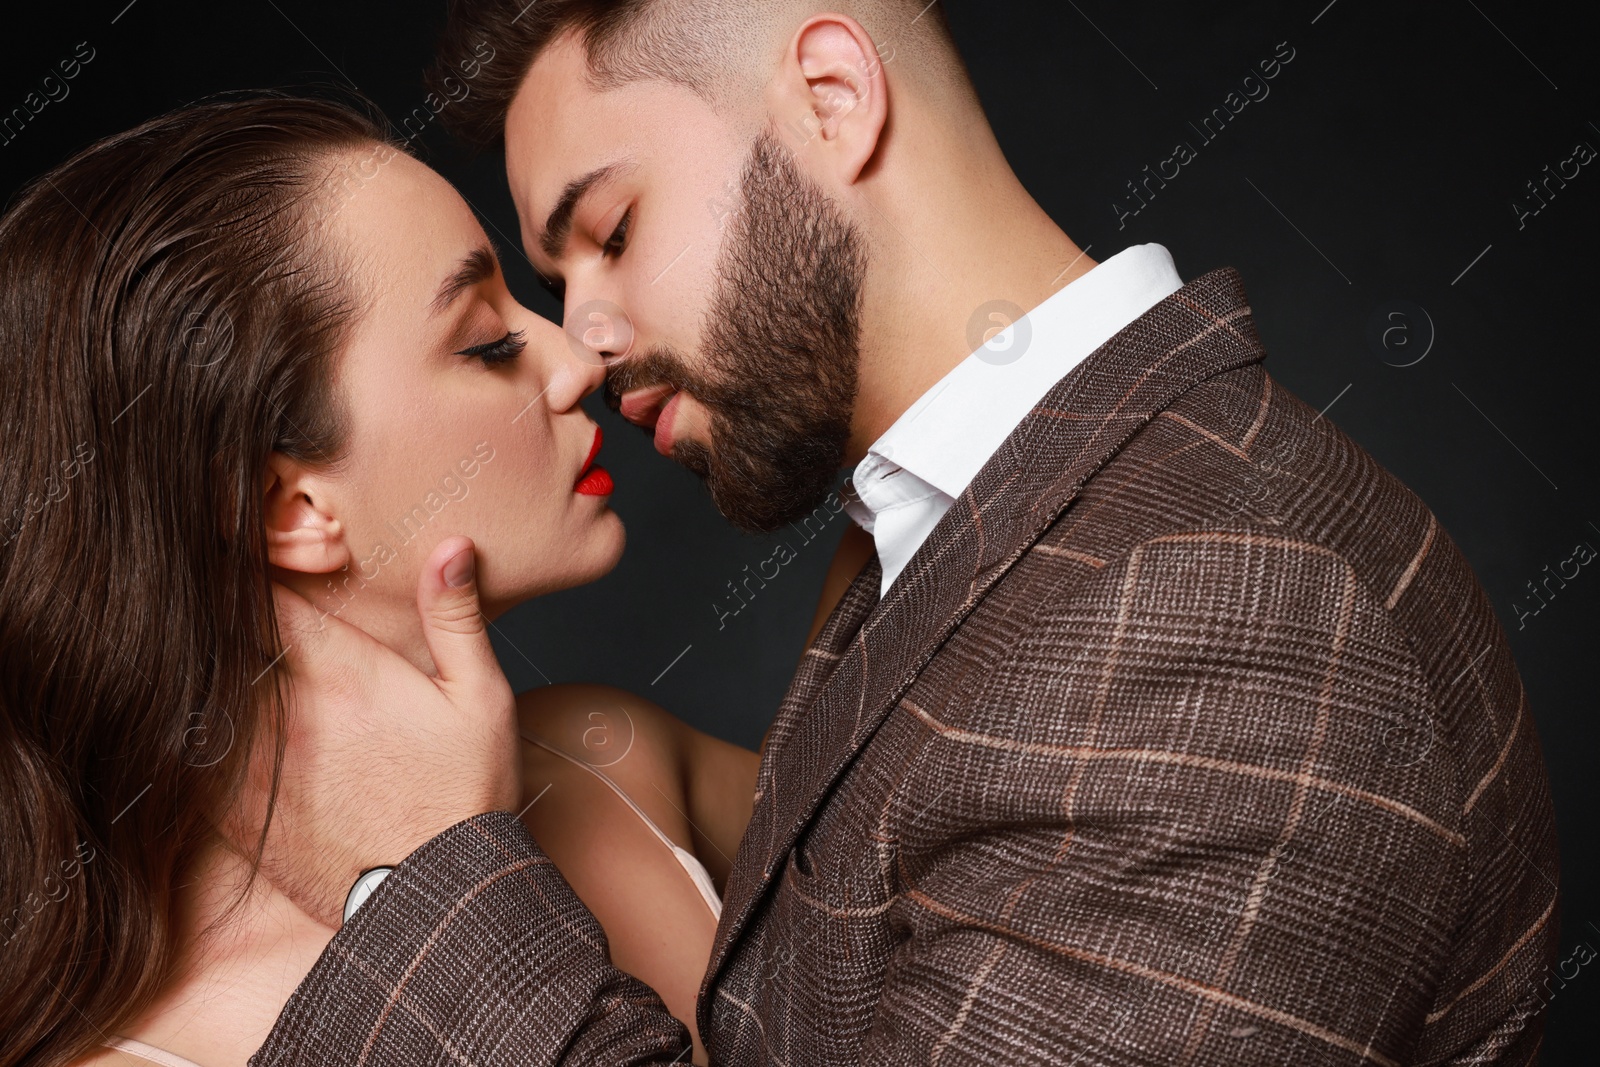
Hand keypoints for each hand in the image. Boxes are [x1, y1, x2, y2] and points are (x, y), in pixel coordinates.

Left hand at [230, 536, 519, 926]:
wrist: (433, 899)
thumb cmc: (466, 795)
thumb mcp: (481, 698)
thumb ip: (455, 618)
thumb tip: (451, 545)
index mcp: (343, 672)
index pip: (264, 595)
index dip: (243, 564)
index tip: (238, 543)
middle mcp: (285, 711)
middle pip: (219, 639)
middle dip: (212, 611)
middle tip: (205, 589)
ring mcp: (253, 764)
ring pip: (198, 695)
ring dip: (198, 667)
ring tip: (186, 645)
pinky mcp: (236, 811)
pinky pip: (193, 755)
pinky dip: (191, 729)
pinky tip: (196, 717)